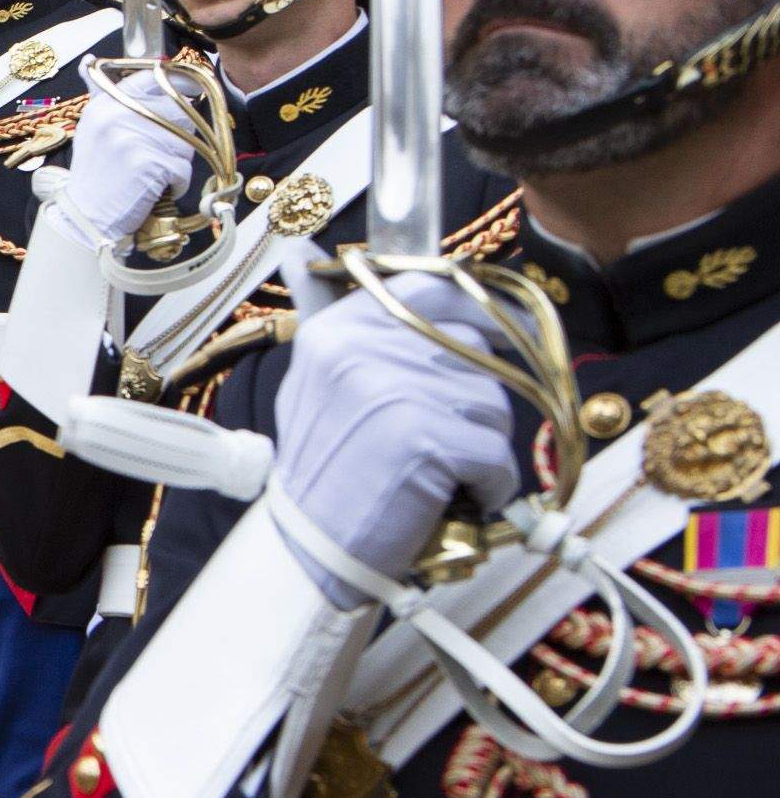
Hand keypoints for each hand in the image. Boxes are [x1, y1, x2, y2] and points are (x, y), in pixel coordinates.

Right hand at [60, 69, 200, 249]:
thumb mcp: (91, 129)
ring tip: (150, 176)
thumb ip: (101, 95)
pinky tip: (154, 190)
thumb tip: (89, 61)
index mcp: (105, 104)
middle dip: (176, 137)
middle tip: (156, 157)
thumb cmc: (94, 177)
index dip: (179, 83)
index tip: (193, 92)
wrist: (84, 219)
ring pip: (185, 142)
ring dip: (176, 163)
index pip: (151, 78)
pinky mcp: (150, 163)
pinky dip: (175, 184)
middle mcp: (117, 116)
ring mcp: (134, 139)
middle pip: (177, 113)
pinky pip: (183, 169)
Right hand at [271, 266, 519, 605]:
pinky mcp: (427, 440)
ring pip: (494, 406)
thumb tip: (301, 247)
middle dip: (472, 401)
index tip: (493, 342)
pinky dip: (486, 488)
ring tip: (432, 473)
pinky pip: (497, 456)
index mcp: (337, 331)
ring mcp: (395, 393)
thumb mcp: (313, 381)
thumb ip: (326, 314)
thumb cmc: (323, 468)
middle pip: (476, 352)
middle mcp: (362, 351)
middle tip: (436, 438)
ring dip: (479, 449)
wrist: (311, 551)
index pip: (435, 288)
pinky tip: (447, 497)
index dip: (477, 316)